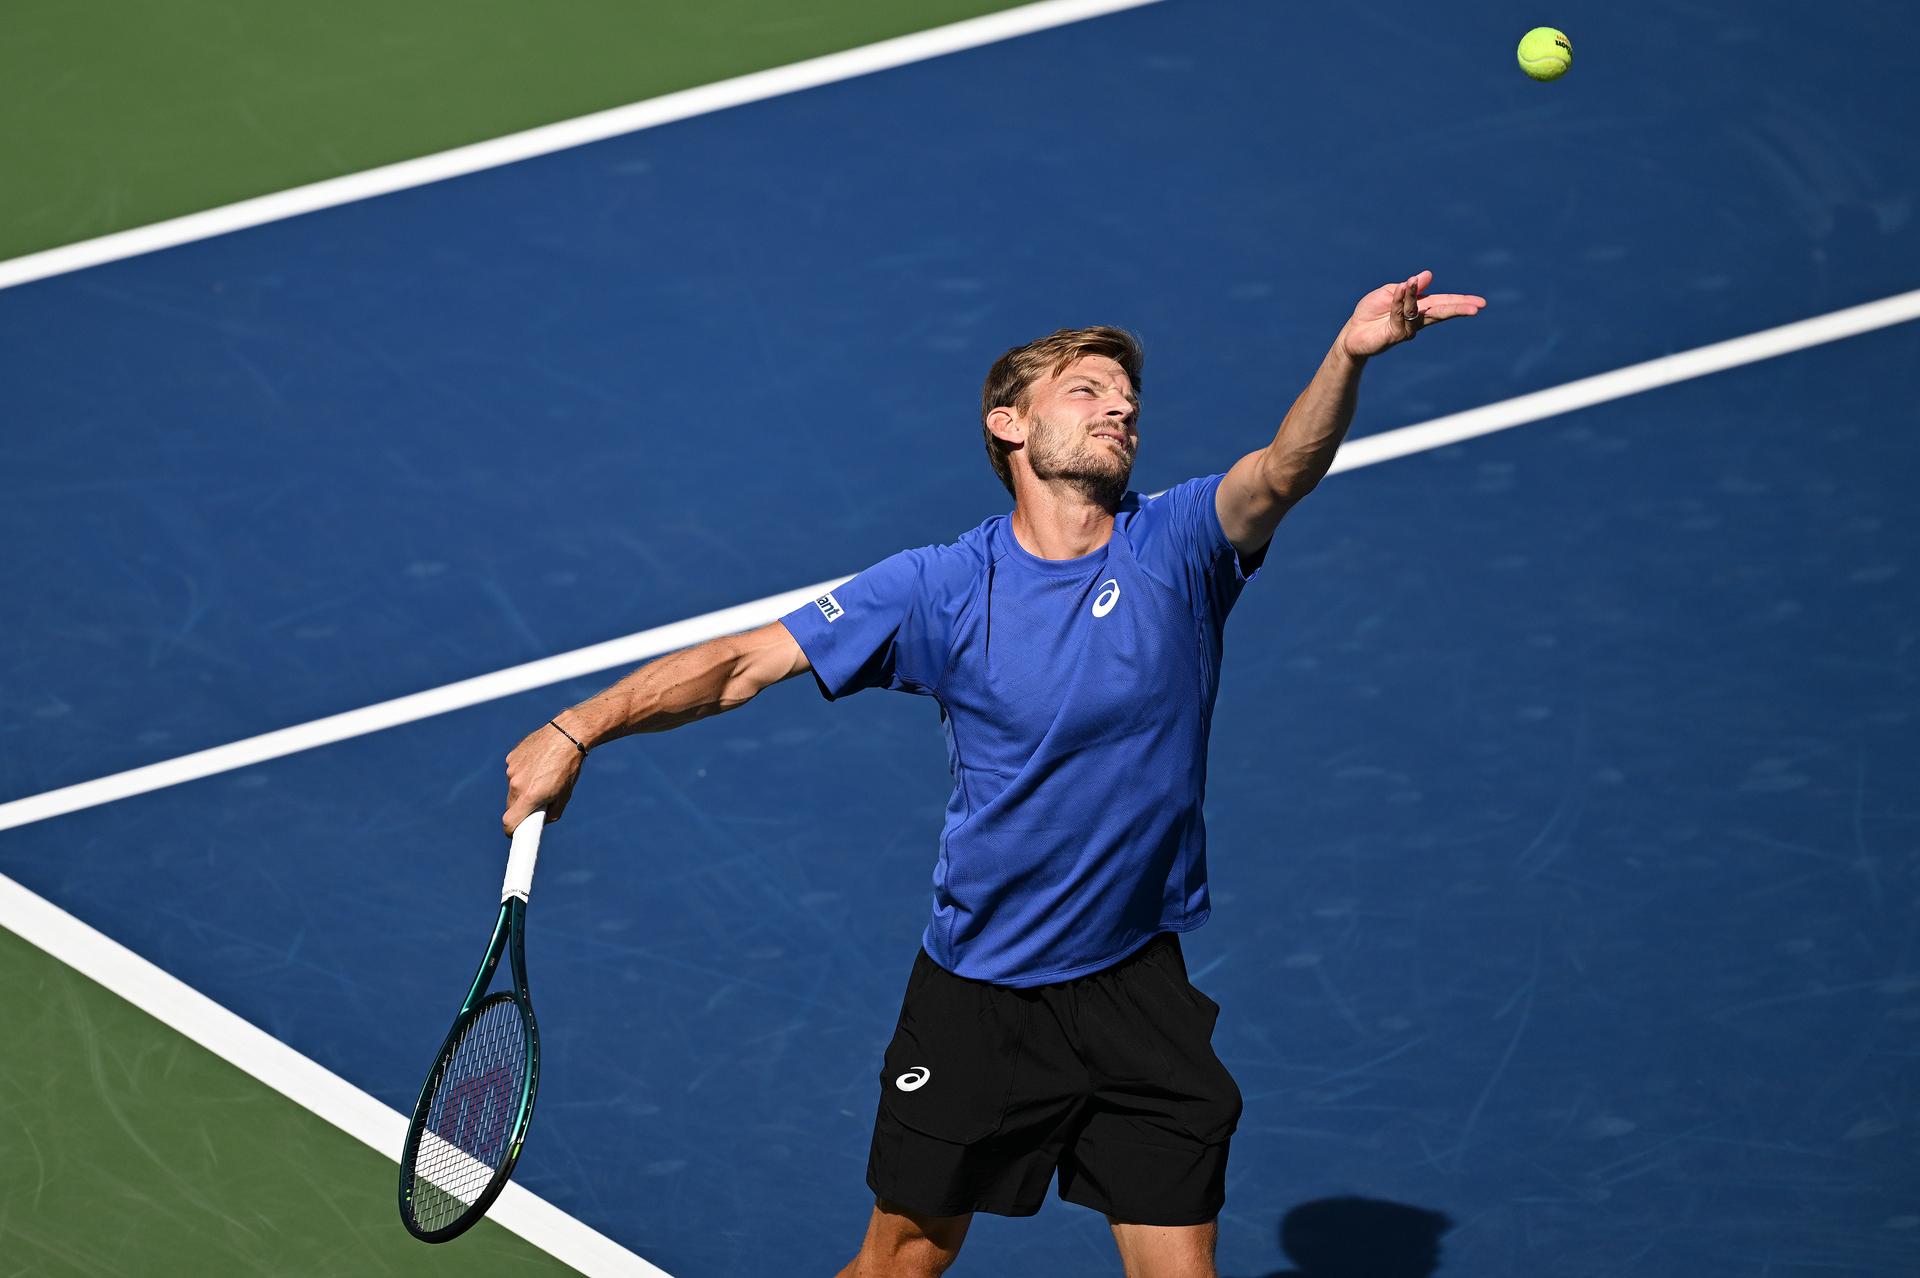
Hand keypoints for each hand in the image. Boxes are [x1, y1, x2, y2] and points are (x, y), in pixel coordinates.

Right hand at [503, 719, 584, 833]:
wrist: (567, 735)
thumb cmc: (569, 767)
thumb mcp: (565, 794)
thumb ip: (553, 813)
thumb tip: (544, 820)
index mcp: (530, 796)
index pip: (509, 822)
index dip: (512, 830)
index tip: (515, 832)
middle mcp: (517, 784)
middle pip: (511, 805)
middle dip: (521, 808)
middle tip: (536, 801)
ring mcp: (512, 769)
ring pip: (513, 787)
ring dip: (522, 787)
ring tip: (542, 775)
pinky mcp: (511, 757)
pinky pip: (514, 770)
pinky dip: (522, 771)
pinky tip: (537, 762)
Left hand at [1341, 270, 1485, 359]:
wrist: (1353, 332)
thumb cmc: (1372, 312)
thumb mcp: (1390, 292)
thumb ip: (1408, 287)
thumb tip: (1427, 275)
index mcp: (1420, 307)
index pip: (1444, 303)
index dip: (1461, 302)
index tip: (1481, 303)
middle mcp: (1417, 319)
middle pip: (1441, 313)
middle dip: (1458, 309)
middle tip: (1476, 309)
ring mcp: (1407, 328)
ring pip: (1418, 311)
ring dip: (1414, 295)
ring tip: (1409, 282)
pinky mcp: (1395, 334)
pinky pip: (1400, 313)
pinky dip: (1400, 299)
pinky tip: (1401, 287)